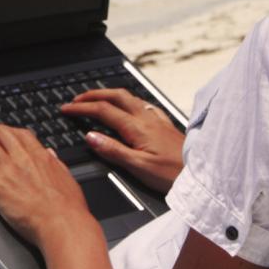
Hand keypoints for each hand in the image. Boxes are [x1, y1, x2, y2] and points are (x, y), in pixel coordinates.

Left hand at [0, 121, 92, 248]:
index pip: (21, 135)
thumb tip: (51, 154)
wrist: (62, 224)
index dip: (8, 129)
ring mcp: (8, 169)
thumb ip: (56, 164)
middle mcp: (23, 158)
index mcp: (41, 156)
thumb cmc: (68, 209)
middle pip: (0, 134)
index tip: (2, 129)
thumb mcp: (67, 179)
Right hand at [60, 88, 185, 193]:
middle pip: (116, 96)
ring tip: (98, 99)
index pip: (103, 111)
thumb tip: (91, 136)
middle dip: (93, 94)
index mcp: (137, 128)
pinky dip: (129, 102)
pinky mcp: (165, 125)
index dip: (82, 108)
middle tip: (77, 99)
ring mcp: (157, 120)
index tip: (67, 109)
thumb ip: (113, 150)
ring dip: (110, 95)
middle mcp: (147, 119)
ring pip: (129, 97)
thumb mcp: (139, 167)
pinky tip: (131, 108)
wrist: (202, 174)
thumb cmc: (173, 175)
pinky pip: (144, 105)